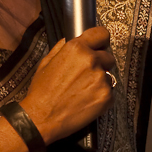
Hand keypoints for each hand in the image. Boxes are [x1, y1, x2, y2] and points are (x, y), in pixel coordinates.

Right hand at [19, 26, 115, 143]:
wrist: (41, 118)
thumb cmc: (41, 92)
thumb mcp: (46, 63)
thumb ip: (61, 48)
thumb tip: (69, 40)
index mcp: (76, 49)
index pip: (101, 34)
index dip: (101, 40)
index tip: (100, 45)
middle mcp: (91, 60)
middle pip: (108, 56)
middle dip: (100, 63)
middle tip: (85, 76)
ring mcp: (101, 79)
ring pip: (108, 75)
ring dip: (99, 81)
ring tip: (82, 91)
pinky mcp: (106, 96)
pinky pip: (109, 92)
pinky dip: (101, 96)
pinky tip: (86, 100)